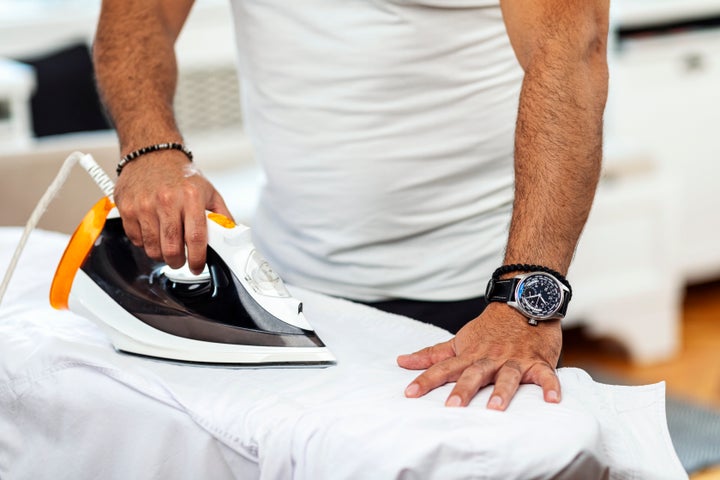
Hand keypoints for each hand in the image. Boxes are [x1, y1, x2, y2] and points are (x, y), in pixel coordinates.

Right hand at [113, 151, 232, 273]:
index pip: (196, 238)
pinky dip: (146, 242)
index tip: (198, 266)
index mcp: (191, 197)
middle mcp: (167, 200)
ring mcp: (144, 205)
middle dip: (178, 262)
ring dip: (161, 254)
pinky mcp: (127, 208)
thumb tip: (231, 237)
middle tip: (182, 260)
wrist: (152, 154)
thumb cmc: (180, 174)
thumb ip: (221, 216)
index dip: (197, 259)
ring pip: (152, 249)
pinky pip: (136, 240)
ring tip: (167, 244)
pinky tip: (153, 231)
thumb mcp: (209, 191)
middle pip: (172, 249)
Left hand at [397, 302, 561, 409]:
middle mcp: (490, 357)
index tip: (409, 394)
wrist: (523, 300)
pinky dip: (550, 386)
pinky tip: (552, 400)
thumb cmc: (490, 328)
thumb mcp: (460, 340)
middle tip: (452, 406)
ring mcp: (515, 359)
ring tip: (495, 408)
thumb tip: (401, 362)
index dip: (426, 380)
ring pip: (507, 375)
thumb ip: (433, 355)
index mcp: (470, 354)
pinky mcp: (538, 360)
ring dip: (502, 391)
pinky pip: (545, 374)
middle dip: (463, 389)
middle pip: (474, 373)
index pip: (443, 368)